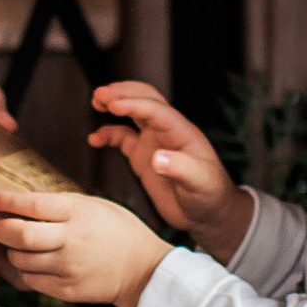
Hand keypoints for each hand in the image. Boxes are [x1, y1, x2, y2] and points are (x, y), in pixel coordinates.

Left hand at [0, 187, 176, 306]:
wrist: (144, 270)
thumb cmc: (119, 232)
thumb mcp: (94, 206)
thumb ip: (60, 205)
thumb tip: (21, 202)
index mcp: (79, 213)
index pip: (33, 205)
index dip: (6, 202)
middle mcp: (71, 241)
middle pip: (19, 235)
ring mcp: (68, 268)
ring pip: (20, 260)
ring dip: (12, 252)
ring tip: (18, 245)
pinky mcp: (67, 290)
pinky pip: (31, 281)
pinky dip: (25, 271)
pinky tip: (34, 263)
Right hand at [88, 81, 249, 252]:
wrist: (209, 213)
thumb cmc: (211, 195)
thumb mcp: (200, 183)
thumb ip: (181, 169)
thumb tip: (156, 158)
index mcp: (182, 132)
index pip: (156, 110)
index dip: (134, 104)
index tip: (113, 104)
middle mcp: (167, 132)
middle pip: (145, 99)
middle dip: (123, 93)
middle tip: (100, 94)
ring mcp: (155, 142)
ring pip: (133, 113)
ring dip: (115, 104)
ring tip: (96, 102)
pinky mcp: (144, 157)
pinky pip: (123, 138)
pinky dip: (108, 134)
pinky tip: (95, 139)